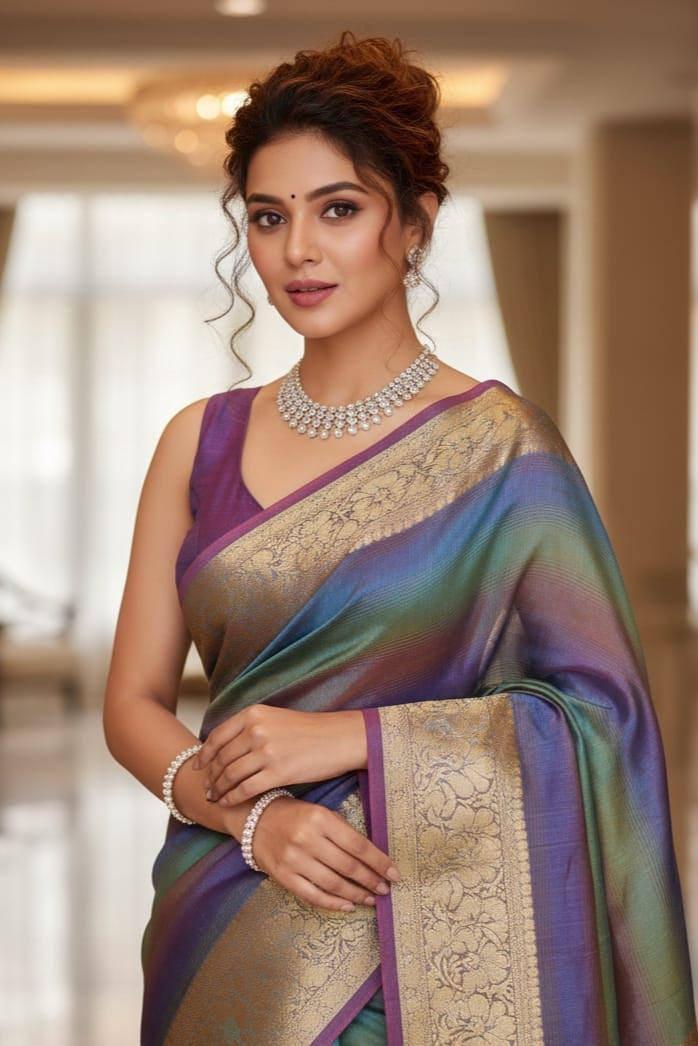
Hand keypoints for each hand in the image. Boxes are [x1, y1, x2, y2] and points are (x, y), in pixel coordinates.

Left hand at [194, 704, 366, 804]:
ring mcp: (266, 751)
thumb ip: (251, 728)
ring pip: (230, 775)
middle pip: (222, 758)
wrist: (340, 738)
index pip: (218, 736)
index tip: (198, 766)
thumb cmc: (310, 731)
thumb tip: (228, 746)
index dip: (204, 754)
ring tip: (213, 797)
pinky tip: (228, 803)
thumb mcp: (276, 718)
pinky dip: (232, 798)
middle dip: (210, 775)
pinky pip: (245, 789)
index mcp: (254, 714)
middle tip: (205, 787)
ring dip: (218, 789)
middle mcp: (256, 730)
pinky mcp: (278, 772)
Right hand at [250, 795, 399, 911]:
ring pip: (333, 884)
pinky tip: (348, 906)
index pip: (358, 845)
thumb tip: (373, 856)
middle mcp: (307, 839)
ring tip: (371, 899)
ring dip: (356, 894)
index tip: (394, 873)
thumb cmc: (295, 815)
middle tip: (385, 889)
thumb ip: (343, 831)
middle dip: (371, 880)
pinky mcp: (283, 876)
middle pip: (348, 866)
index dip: (379, 861)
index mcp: (320, 818)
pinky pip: (313, 895)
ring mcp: (294, 860)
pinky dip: (333, 903)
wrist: (256, 820)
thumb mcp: (320, 813)